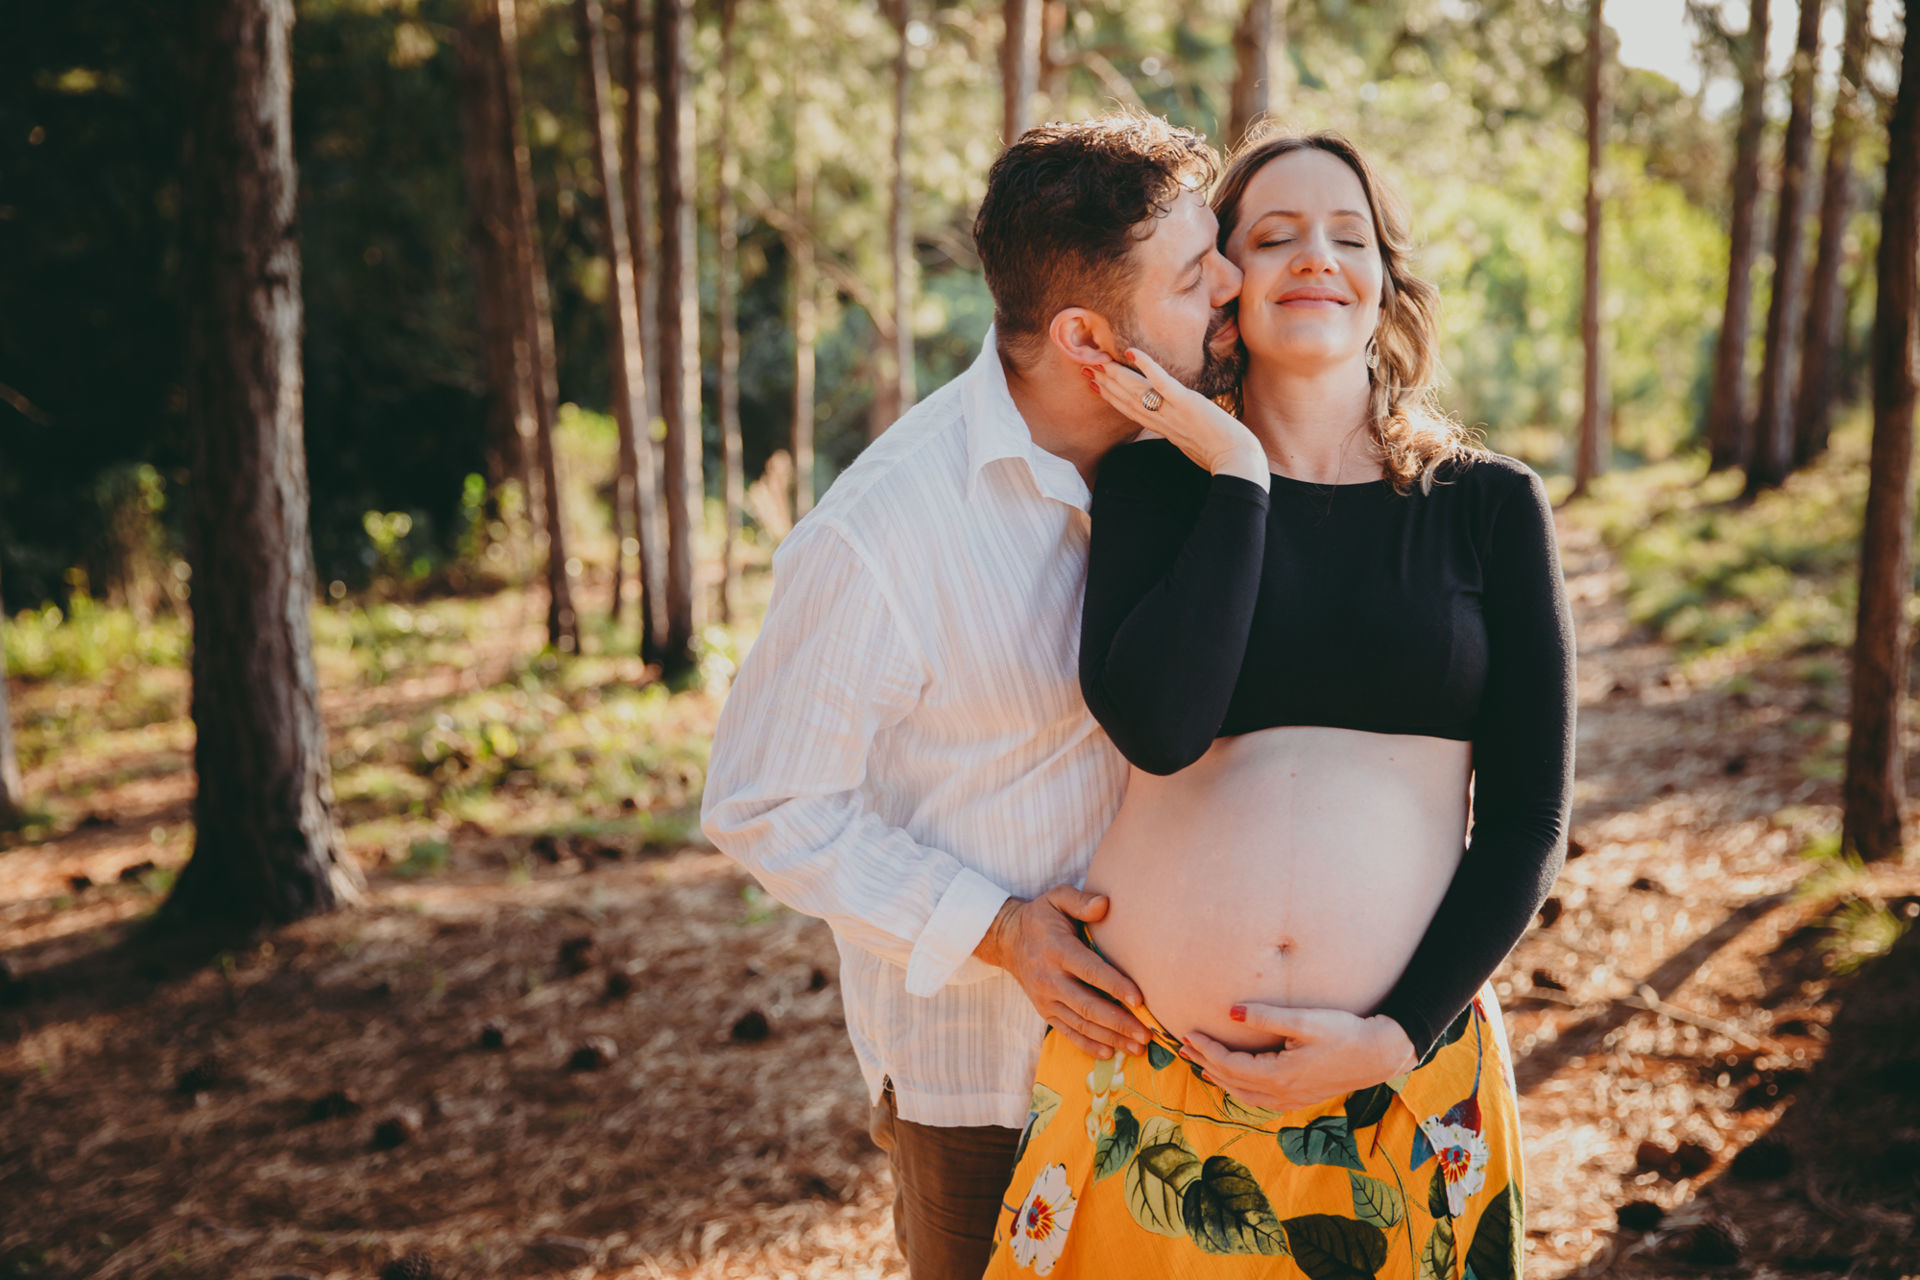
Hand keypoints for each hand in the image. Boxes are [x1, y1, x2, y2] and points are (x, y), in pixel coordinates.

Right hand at [974, 886, 1151, 1058]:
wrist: (1008, 941)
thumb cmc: (1042, 918)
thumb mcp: (1057, 898)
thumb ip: (1080, 901)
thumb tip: (1105, 904)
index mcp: (1057, 950)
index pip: (1089, 971)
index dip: (1115, 985)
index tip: (1139, 999)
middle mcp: (1050, 979)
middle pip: (1088, 1006)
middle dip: (1119, 1022)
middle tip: (1146, 1033)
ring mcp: (1047, 999)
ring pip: (1081, 1024)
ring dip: (1110, 1038)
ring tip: (1137, 1047)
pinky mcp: (1045, 1012)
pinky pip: (1068, 1032)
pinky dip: (1088, 1045)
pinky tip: (1110, 1052)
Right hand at [1086, 348, 1267, 487]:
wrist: (1238, 462)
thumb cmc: (1223, 457)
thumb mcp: (1196, 445)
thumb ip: (1183, 434)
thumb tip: (1179, 431)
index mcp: (1165, 431)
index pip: (1132, 412)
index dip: (1112, 398)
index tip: (1097, 386)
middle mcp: (1164, 422)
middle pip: (1128, 401)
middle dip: (1107, 384)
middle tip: (1088, 368)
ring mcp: (1174, 412)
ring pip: (1138, 391)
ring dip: (1117, 375)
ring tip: (1099, 362)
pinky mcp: (1187, 403)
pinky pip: (1162, 382)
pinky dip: (1147, 366)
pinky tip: (1132, 352)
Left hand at [1181, 1005, 1418, 1112]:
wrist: (1380, 1055)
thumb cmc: (1345, 1033)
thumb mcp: (1305, 1021)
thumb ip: (1266, 1016)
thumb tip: (1230, 1012)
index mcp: (1278, 1076)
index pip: (1228, 1065)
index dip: (1205, 1049)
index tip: (1187, 1033)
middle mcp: (1280, 1094)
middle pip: (1230, 1081)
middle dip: (1204, 1063)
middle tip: (1181, 1048)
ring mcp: (1289, 1101)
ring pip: (1241, 1094)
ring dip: (1217, 1078)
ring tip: (1198, 1063)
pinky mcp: (1298, 1100)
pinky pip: (1256, 1100)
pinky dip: (1237, 1089)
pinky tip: (1230, 1080)